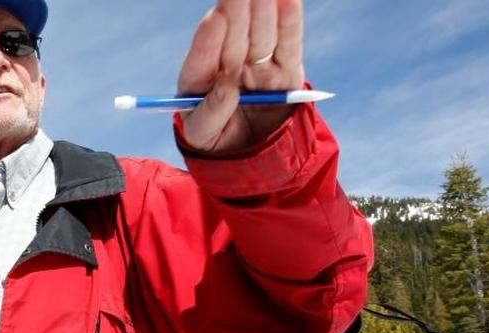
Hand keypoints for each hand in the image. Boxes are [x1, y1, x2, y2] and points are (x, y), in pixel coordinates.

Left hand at [178, 0, 304, 152]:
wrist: (248, 162)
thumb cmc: (215, 144)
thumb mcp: (202, 137)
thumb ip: (210, 114)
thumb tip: (227, 89)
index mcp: (199, 79)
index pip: (202, 57)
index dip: (209, 40)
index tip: (215, 20)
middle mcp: (229, 66)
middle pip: (234, 36)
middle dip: (237, 11)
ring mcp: (258, 67)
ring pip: (261, 34)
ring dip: (263, 8)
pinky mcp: (286, 73)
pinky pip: (289, 44)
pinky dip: (290, 20)